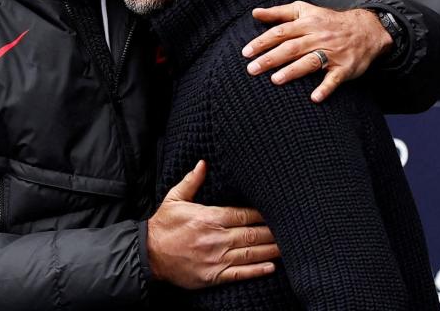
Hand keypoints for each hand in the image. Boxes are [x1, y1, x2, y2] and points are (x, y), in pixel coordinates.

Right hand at [146, 160, 278, 288]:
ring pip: (250, 253)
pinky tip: (271, 266)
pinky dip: (257, 270)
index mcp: (209, 217)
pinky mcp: (214, 275)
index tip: (276, 211)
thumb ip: (192, 182)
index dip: (262, 214)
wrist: (148, 254)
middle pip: (252, 234)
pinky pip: (240, 273)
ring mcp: (216, 258)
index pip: (243, 214)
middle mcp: (216, 238)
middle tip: (291, 229)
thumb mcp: (175, 199)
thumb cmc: (163, 226)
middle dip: (272, 231)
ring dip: (270, 249)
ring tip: (288, 247)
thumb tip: (203, 164)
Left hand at [242, 2, 391, 102]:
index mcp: (307, 24)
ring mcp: (332, 53)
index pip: (281, 32)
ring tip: (275, 80)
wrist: (367, 29)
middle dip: (271, 58)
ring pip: (310, 62)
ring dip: (293, 71)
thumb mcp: (305, 10)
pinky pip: (334, 79)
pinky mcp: (345, 68)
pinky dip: (325, 88)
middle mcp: (318, 38)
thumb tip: (255, 13)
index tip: (246, 52)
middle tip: (252, 69)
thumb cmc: (329, 21)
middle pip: (291, 48)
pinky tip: (315, 98)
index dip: (263, 42)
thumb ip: (280, 12)